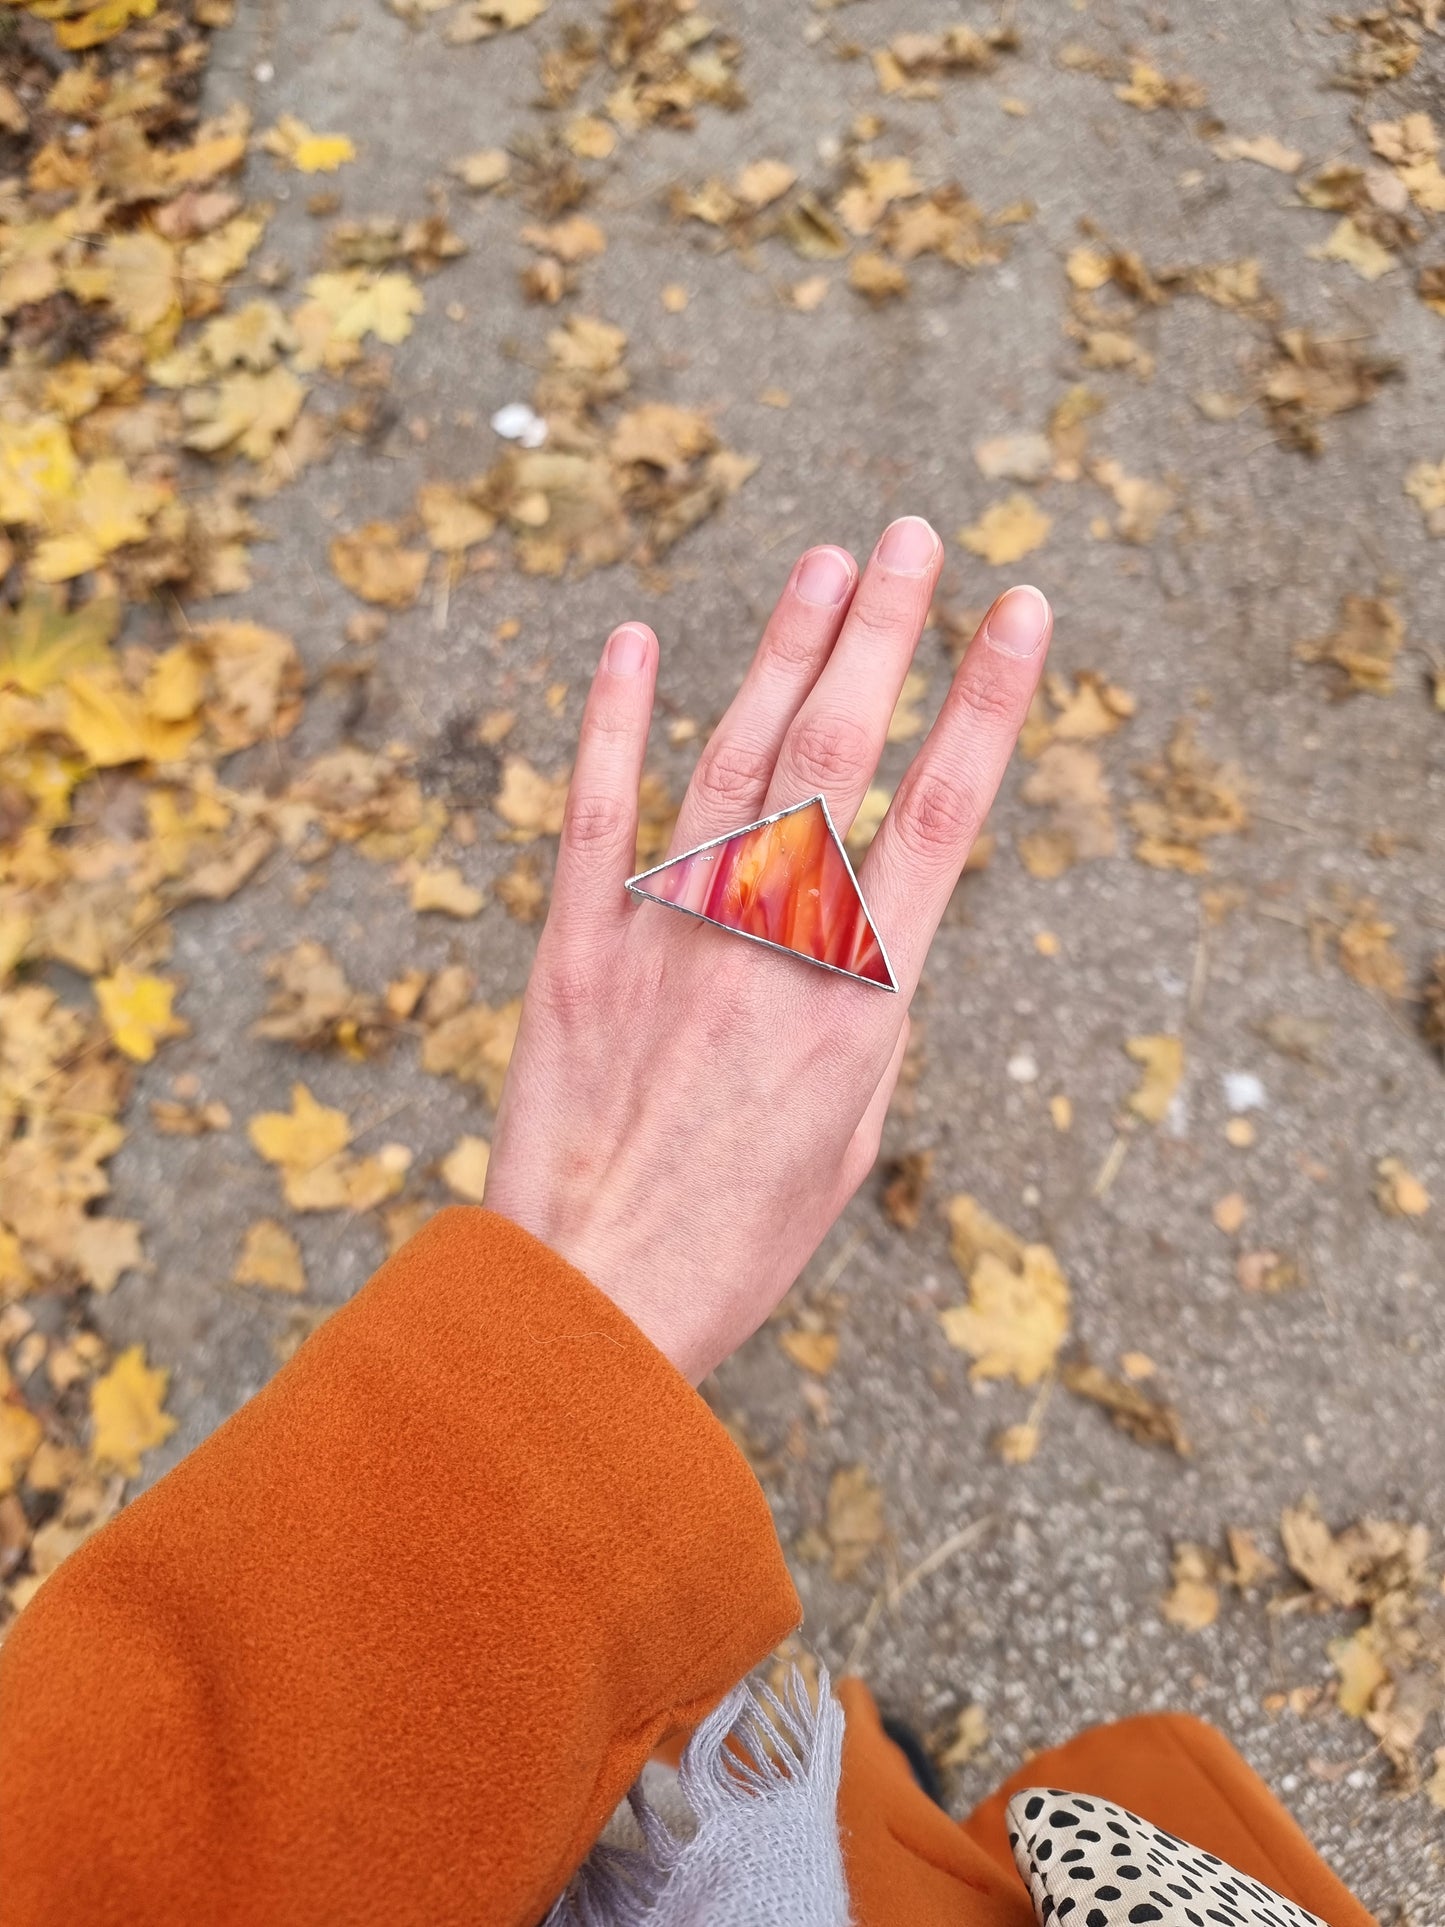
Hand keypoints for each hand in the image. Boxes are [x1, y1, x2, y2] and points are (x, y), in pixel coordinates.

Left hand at [484, 517, 1051, 1381]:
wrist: (593, 1300)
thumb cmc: (741, 1236)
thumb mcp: (850, 1134)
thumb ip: (862, 1007)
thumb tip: (863, 917)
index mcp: (860, 992)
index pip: (942, 810)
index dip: (989, 699)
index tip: (1022, 608)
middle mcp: (770, 937)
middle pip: (840, 749)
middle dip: (884, 630)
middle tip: (912, 537)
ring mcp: (666, 928)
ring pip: (733, 755)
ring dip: (781, 649)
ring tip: (823, 562)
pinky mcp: (574, 941)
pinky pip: (595, 807)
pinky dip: (612, 719)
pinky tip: (633, 640)